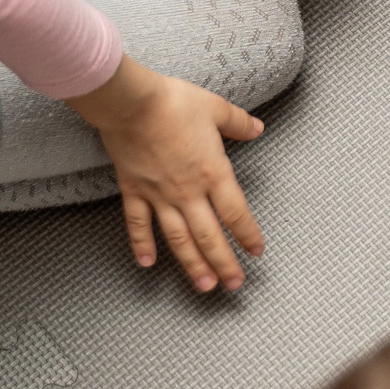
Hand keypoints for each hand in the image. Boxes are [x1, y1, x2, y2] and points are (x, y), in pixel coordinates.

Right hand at [64, 56, 265, 293]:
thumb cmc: (174, 103)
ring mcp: (159, 195)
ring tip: (203, 286)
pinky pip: (138, 225)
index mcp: (212, 172)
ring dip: (192, 264)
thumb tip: (257, 129)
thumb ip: (238, 123)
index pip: (236, 213)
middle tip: (234, 285)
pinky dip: (141, 245)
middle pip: (210, 236)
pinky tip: (147, 263)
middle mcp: (188, 192)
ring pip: (178, 239)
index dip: (248, 235)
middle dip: (224, 263)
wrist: (132, 103)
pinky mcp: (133, 191)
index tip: (256, 251)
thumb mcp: (216, 108)